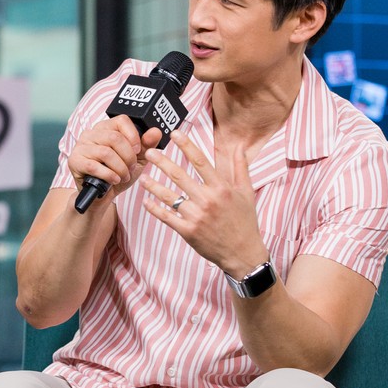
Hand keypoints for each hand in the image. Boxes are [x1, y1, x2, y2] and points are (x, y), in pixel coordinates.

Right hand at [69, 116, 162, 202]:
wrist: (102, 196)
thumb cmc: (118, 174)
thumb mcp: (137, 159)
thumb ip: (147, 145)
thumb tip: (156, 131)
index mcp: (106, 128)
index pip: (121, 120)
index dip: (133, 136)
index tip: (137, 150)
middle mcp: (91, 133)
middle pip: (115, 138)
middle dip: (128, 157)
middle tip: (131, 168)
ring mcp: (80, 147)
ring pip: (106, 152)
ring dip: (120, 168)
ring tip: (123, 176)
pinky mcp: (74, 161)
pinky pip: (94, 166)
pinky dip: (109, 175)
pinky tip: (114, 180)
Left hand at [138, 130, 269, 275]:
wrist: (243, 253)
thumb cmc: (245, 221)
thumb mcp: (246, 192)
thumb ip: (240, 167)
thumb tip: (238, 146)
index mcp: (221, 188)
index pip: (200, 161)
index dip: (186, 145)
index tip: (174, 133)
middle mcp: (207, 200)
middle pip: (180, 176)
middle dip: (162, 162)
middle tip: (148, 152)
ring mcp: (196, 216)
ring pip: (169, 196)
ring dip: (153, 185)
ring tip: (142, 177)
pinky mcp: (188, 231)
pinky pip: (167, 217)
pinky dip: (155, 209)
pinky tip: (146, 202)